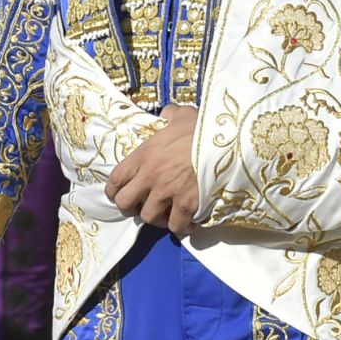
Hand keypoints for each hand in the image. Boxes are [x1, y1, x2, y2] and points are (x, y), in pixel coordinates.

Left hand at [106, 105, 200, 234]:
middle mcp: (150, 176)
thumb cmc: (202, 127)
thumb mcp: (182, 115)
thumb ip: (170, 115)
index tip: (120, 193)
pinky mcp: (186, 205)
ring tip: (167, 212)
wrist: (226, 141)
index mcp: (144, 154)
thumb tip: (168, 113)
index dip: (114, 190)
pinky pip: (176, 226)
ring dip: (157, 217)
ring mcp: (167, 192)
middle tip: (142, 204)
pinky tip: (188, 219)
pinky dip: (181, 225)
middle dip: (131, 207)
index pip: (115, 179)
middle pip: (124, 203)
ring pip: (148, 218)